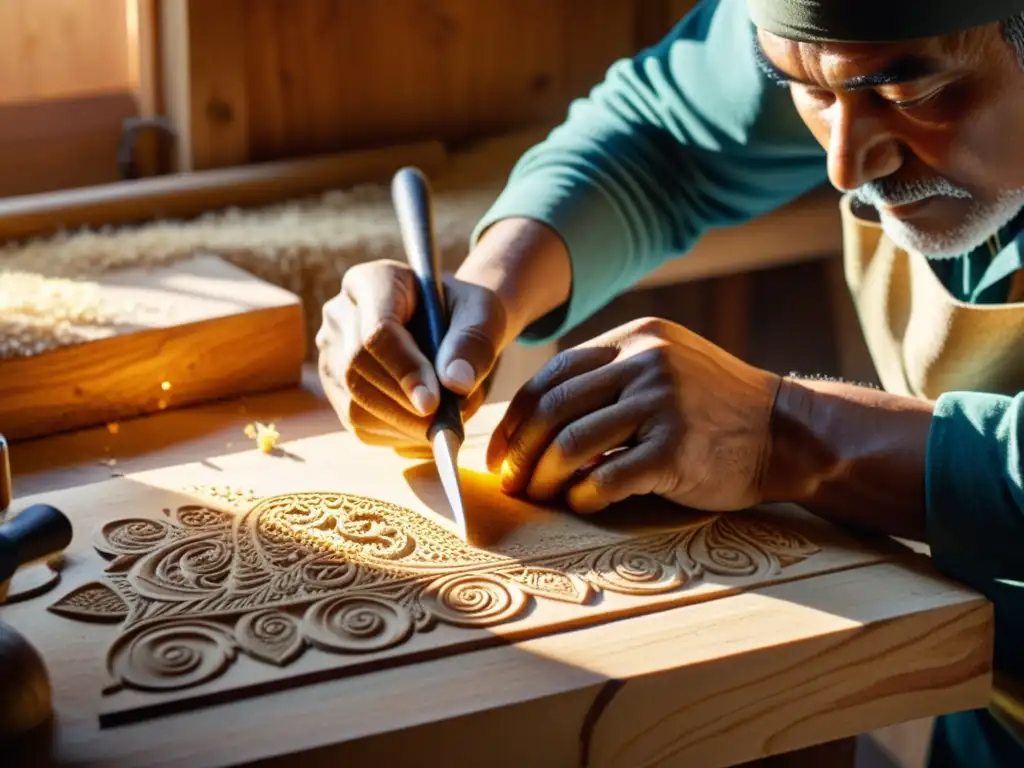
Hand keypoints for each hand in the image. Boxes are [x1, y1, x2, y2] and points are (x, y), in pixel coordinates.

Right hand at [316, 260, 508, 452]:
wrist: (452, 327)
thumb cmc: (467, 314)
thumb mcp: (483, 316)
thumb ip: (474, 342)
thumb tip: (456, 383)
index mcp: (373, 281)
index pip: (377, 330)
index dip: (404, 370)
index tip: (433, 402)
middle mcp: (340, 314)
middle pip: (358, 369)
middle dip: (404, 404)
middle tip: (446, 421)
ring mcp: (331, 352)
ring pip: (354, 403)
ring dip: (402, 424)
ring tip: (442, 421)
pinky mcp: (336, 387)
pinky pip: (358, 423)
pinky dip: (395, 434)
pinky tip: (423, 425)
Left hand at [487, 317, 781, 513]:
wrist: (788, 431)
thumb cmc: (715, 409)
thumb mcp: (664, 369)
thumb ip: (609, 381)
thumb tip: (536, 425)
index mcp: (634, 340)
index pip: (553, 375)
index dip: (517, 417)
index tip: (501, 450)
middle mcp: (645, 362)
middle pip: (554, 408)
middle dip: (520, 450)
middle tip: (510, 481)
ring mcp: (663, 402)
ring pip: (573, 442)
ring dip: (544, 476)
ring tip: (538, 497)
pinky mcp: (677, 447)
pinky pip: (607, 477)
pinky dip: (583, 496)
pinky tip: (581, 504)